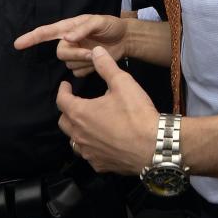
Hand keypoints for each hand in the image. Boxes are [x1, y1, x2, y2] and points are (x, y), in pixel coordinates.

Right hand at [14, 14, 127, 76]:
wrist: (125, 39)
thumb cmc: (111, 25)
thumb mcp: (99, 21)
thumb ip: (83, 28)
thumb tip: (67, 37)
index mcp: (68, 27)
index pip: (46, 33)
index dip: (31, 38)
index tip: (17, 44)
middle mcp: (68, 41)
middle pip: (60, 53)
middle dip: (76, 54)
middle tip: (92, 52)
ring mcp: (75, 54)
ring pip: (69, 64)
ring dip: (84, 61)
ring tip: (98, 53)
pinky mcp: (82, 66)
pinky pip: (78, 72)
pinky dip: (89, 68)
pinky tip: (98, 61)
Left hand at [57, 47, 157, 174]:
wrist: (155, 146)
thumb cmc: (136, 113)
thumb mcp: (122, 83)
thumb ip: (106, 66)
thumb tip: (96, 51)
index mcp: (80, 113)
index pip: (61, 100)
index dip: (63, 90)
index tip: (66, 85)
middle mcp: (79, 135)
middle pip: (64, 122)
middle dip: (67, 110)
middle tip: (76, 103)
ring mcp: (89, 153)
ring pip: (74, 141)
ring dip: (77, 131)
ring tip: (86, 123)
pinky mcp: (101, 166)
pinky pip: (89, 155)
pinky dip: (91, 147)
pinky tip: (101, 143)